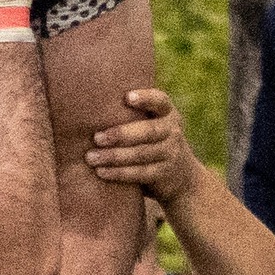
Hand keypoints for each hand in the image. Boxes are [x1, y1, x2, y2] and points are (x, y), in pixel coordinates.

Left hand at [85, 87, 197, 203]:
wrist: (183, 177)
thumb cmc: (154, 141)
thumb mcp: (154, 123)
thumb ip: (135, 114)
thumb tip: (91, 101)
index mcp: (168, 113)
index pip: (160, 101)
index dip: (145, 98)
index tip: (127, 97)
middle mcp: (172, 131)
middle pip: (148, 131)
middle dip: (121, 134)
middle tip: (96, 137)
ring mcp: (171, 153)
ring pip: (141, 154)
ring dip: (114, 156)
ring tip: (91, 158)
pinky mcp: (164, 174)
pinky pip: (140, 173)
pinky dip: (119, 173)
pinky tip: (101, 172)